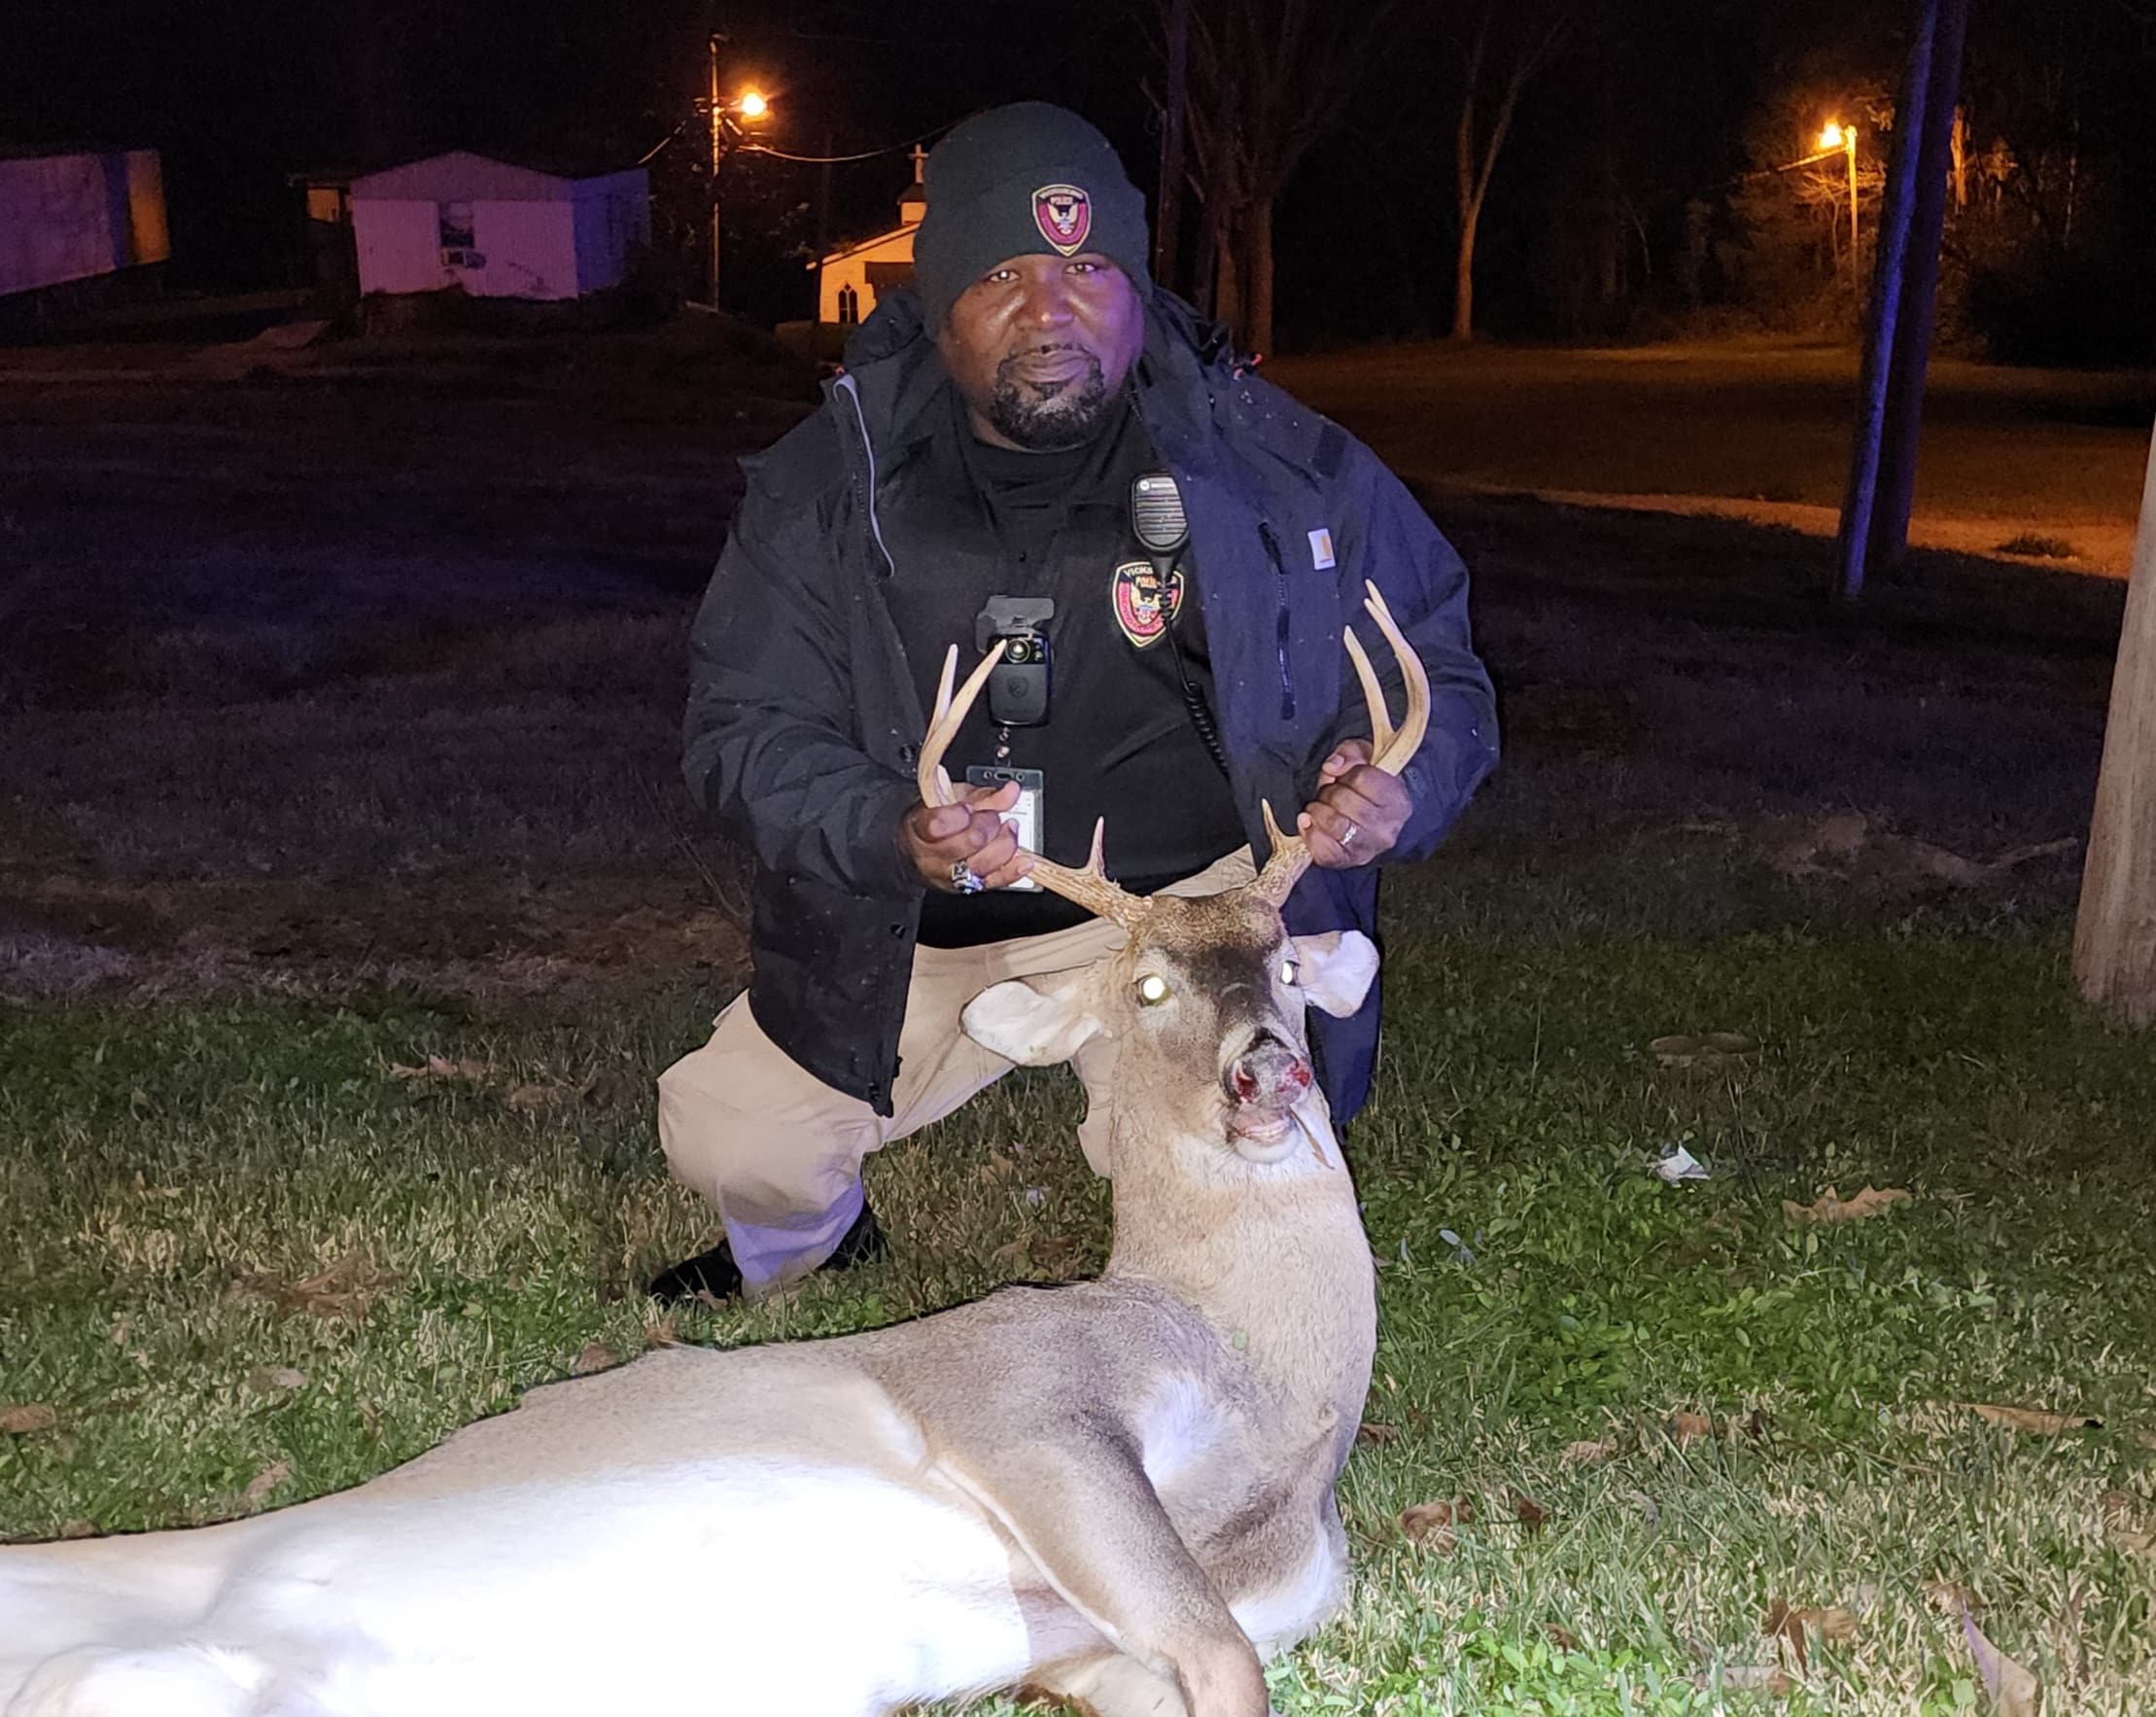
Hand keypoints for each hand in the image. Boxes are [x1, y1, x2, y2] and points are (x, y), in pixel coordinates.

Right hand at [901, 778, 1036, 892]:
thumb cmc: (934, 818)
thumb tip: (1011, 790)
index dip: (960, 814)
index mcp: (920, 828)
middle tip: (991, 816)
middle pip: (970, 842)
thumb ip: (983, 795)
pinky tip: (1024, 862)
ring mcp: (949, 875)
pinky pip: (993, 881)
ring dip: (1004, 843)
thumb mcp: (952, 797)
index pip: (939, 824)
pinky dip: (1012, 871)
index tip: (968, 807)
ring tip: (1008, 829)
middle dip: (989, 824)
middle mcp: (932, 857)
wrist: (919, 847)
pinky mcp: (967, 887)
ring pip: (983, 863)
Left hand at [1297, 739, 1411, 868]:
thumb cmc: (1368, 786)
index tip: (1347, 778)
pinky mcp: (1350, 861)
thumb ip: (1349, 753)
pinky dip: (1310, 834)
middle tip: (1330, 793)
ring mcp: (1370, 847)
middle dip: (1328, 792)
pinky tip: (1308, 822)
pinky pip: (1324, 850)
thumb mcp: (1364, 759)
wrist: (1377, 821)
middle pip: (1344, 802)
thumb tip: (1332, 767)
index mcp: (1397, 798)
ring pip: (1334, 825)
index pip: (1362, 778)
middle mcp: (1387, 827)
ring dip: (1318, 811)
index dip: (1347, 774)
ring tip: (1320, 807)